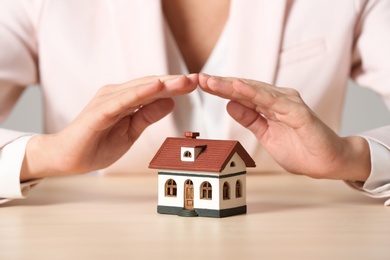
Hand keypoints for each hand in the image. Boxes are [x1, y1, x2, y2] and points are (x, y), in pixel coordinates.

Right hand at [21, 74, 197, 180]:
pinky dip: (142, 92)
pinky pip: (125, 100)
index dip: (175, 87)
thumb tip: (170, 102)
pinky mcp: (100, 111)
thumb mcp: (130, 132)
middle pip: (151, 85)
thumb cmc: (97, 144)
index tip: (197, 84)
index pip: (154, 90)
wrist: (67, 158)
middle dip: (175, 82)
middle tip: (198, 78)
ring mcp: (108, 100)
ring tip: (186, 80)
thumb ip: (147, 116)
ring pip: (141, 88)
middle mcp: (117, 94)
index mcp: (125, 100)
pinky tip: (158, 87)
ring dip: (165, 83)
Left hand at [199, 73, 370, 180]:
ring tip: (212, 81)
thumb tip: (230, 105)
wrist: (327, 162)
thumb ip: (250, 119)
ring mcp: (287, 104)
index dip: (220, 89)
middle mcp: (277, 99)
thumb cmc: (300, 148)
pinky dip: (254, 93)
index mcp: (269, 106)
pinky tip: (237, 87)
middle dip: (221, 84)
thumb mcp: (266, 134)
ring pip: (254, 91)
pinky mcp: (296, 112)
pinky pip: (272, 101)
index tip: (201, 84)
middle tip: (199, 78)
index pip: (240, 95)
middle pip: (244, 89)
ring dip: (232, 85)